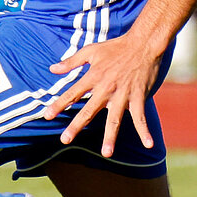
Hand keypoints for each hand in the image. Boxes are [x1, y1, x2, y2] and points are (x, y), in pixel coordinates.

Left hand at [44, 33, 160, 157]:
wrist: (143, 44)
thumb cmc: (116, 47)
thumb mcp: (91, 51)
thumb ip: (71, 61)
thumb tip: (52, 68)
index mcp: (93, 77)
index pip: (72, 93)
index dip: (59, 104)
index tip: (47, 116)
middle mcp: (106, 88)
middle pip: (89, 110)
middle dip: (76, 125)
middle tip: (65, 140)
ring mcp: (123, 95)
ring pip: (114, 120)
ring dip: (110, 137)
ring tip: (106, 153)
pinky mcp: (138, 97)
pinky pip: (141, 117)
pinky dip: (145, 131)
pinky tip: (148, 145)